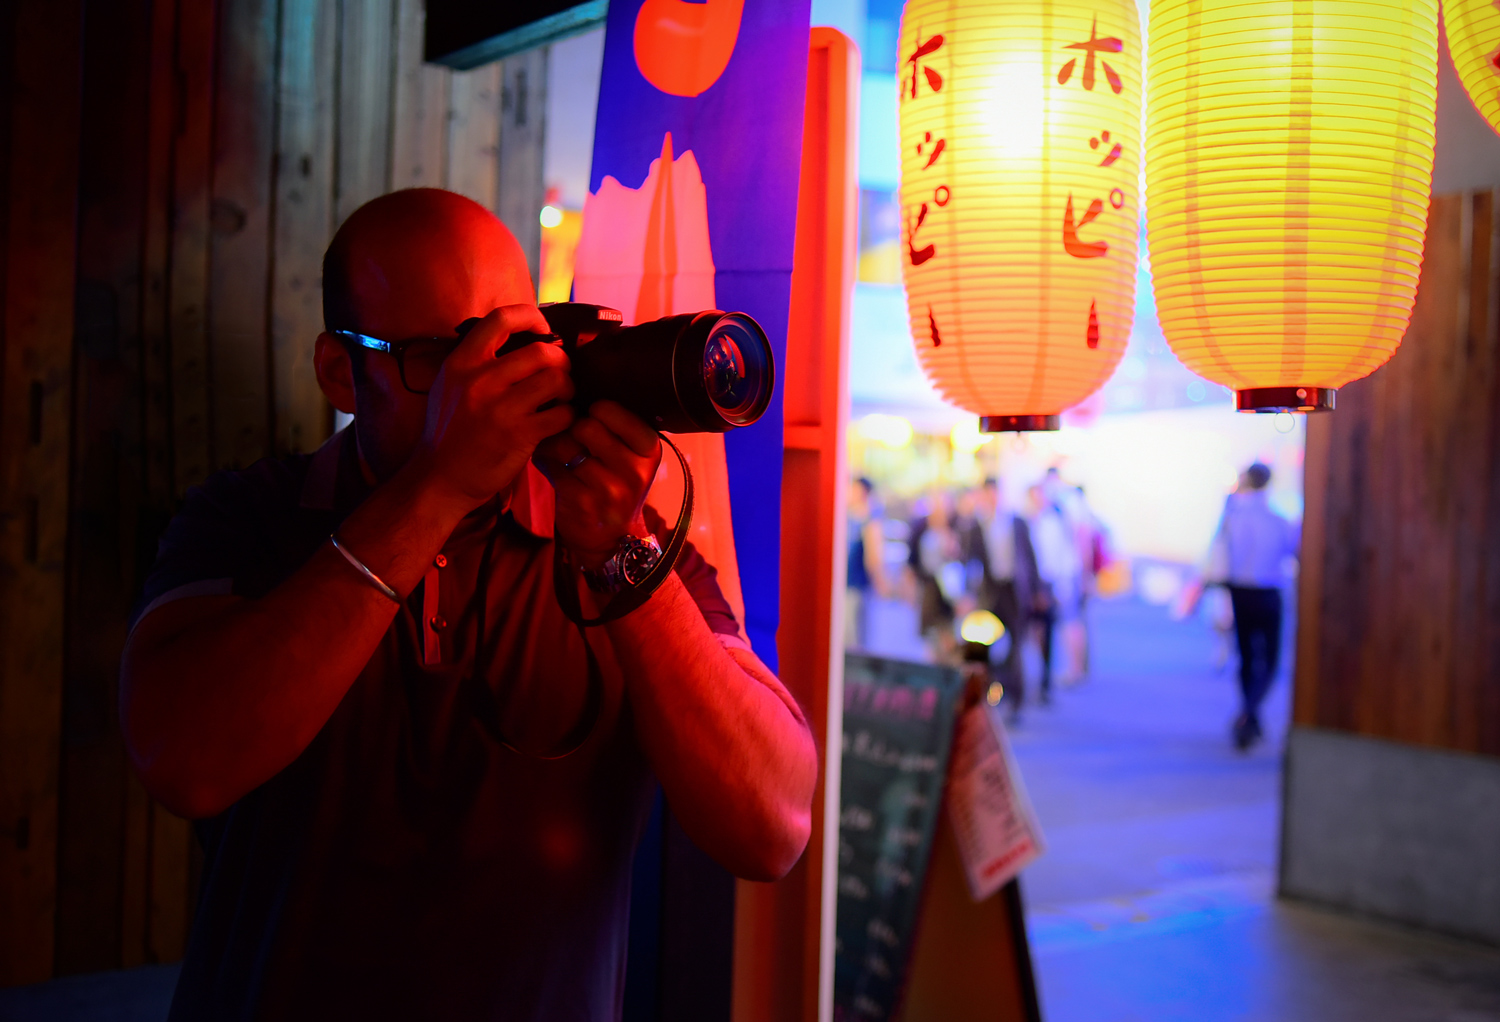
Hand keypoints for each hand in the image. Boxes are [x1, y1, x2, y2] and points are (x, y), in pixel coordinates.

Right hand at [419, 304, 574, 509]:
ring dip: (568, 387)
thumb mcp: (450, 385)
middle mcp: (479, 381)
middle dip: (561, 360)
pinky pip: (562, 414)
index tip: (543, 330)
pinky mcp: (519, 436)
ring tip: (561, 397)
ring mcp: (500, 409)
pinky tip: (559, 420)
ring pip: (556, 379)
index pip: (501, 319)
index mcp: (461, 362)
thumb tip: (523, 339)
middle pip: (542, 351)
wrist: (439, 479)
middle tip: (560, 373)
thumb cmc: (449, 431)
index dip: (531, 316)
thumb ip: (478, 360)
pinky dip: (568, 415)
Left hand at [534, 401, 662, 568]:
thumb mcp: (631, 455)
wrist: (613, 538)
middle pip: (585, 426)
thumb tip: (573, 386)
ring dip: (556, 446)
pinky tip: (554, 468)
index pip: (611, 409)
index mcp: (648, 449)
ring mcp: (609, 489)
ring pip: (565, 445)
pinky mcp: (582, 503)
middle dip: (574, 428)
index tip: (594, 419)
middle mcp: (634, 469)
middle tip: (576, 438)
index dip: (595, 410)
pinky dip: (547, 463)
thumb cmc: (617, 483)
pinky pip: (552, 468)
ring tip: (561, 452)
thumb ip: (615, 426)